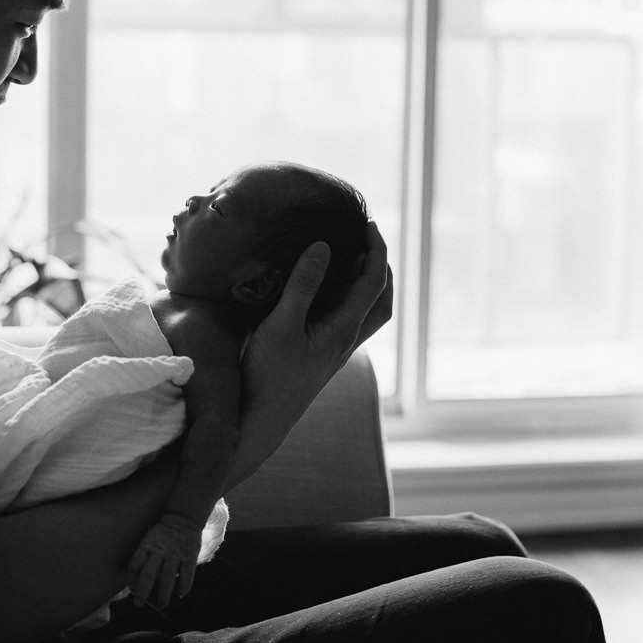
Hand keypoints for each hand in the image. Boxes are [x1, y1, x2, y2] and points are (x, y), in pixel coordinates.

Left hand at [126, 513, 202, 608]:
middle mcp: (159, 552)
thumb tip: (136, 581)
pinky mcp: (189, 556)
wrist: (183, 518)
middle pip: (149, 574)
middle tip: (138, 604)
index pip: (135, 565)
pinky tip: (181, 594)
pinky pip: (187, 573)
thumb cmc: (162, 535)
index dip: (132, 579)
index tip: (133, 590)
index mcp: (147, 546)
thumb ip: (144, 557)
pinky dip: (184, 585)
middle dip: (143, 591)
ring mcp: (175, 555)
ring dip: (164, 593)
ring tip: (163, 604)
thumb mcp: (149, 541)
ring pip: (168, 577)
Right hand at [244, 222, 392, 417]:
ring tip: (352, 259)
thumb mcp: (281, 325)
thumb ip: (303, 285)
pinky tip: (326, 291)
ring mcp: (335, 350)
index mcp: (343, 329)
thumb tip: (323, 246)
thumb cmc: (269, 375)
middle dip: (381, 266)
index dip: (376, 249)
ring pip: (367, 313)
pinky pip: (348, 320)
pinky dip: (349, 298)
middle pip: (381, 299)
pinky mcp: (321, 355)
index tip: (367, 223)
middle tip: (367, 238)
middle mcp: (346, 340)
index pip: (373, 282)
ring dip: (368, 284)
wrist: (260, 419)